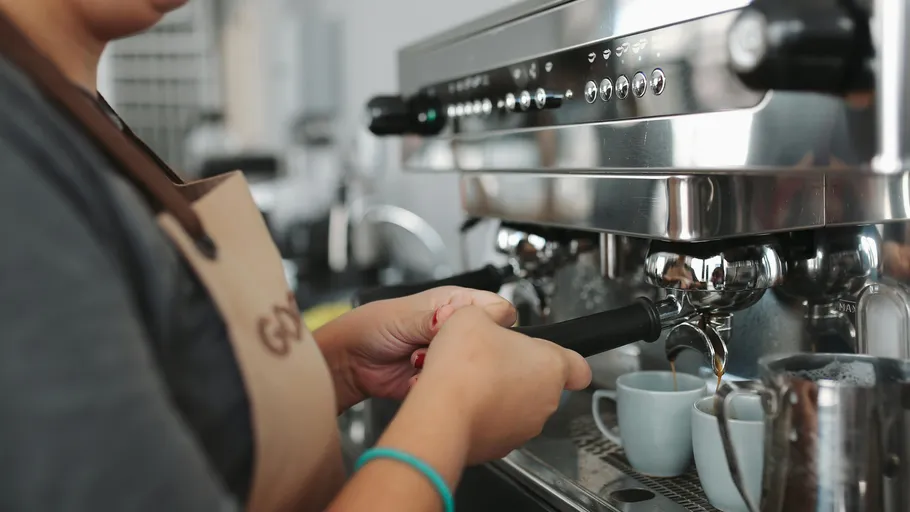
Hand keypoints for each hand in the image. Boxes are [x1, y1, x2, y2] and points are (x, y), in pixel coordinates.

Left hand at [312, 286, 515, 410]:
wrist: (349, 362)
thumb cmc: (371, 328)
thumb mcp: (404, 316)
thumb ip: (432, 319)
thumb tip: (457, 317)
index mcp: (454, 304)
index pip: (496, 310)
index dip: (490, 321)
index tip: (469, 329)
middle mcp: (456, 329)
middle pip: (487, 341)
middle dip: (464, 348)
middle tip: (436, 345)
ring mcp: (449, 356)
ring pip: (471, 367)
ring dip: (446, 367)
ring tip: (417, 359)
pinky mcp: (441, 380)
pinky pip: (454, 388)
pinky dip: (435, 385)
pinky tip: (414, 376)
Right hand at [412, 306, 591, 463]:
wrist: (440, 416)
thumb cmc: (463, 367)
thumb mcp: (472, 315)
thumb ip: (490, 314)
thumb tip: (490, 318)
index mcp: (550, 366)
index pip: (579, 368)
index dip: (567, 359)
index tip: (551, 356)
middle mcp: (545, 401)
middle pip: (540, 383)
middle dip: (517, 370)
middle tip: (489, 359)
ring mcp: (524, 428)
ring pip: (518, 407)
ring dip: (500, 394)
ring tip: (470, 381)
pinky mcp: (501, 447)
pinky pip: (496, 427)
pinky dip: (483, 416)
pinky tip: (462, 403)